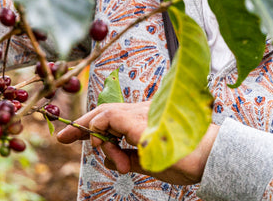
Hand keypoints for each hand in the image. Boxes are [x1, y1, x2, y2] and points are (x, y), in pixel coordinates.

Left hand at [57, 102, 218, 184]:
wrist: (210, 157)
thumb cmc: (183, 159)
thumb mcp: (147, 161)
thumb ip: (127, 156)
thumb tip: (110, 156)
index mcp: (141, 118)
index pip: (108, 117)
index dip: (86, 126)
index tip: (66, 136)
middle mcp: (140, 111)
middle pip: (103, 112)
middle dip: (80, 126)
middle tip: (62, 138)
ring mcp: (141, 114)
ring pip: (105, 114)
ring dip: (98, 137)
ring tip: (112, 157)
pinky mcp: (141, 122)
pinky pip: (112, 118)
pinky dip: (102, 128)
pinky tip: (105, 142)